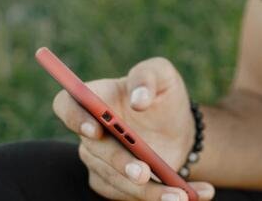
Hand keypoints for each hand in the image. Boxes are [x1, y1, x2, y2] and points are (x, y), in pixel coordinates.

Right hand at [52, 56, 215, 200]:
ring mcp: (99, 162)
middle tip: (145, 172)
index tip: (96, 129)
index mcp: (96, 98)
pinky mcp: (113, 185)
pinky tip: (195, 194)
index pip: (66, 104)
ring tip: (181, 194)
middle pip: (94, 151)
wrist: (177, 129)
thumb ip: (148, 76)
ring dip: (148, 191)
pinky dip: (162, 198)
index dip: (75, 117)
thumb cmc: (162, 95)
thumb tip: (138, 99)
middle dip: (120, 163)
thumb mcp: (162, 75)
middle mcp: (91, 133)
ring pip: (116, 181)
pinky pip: (132, 197)